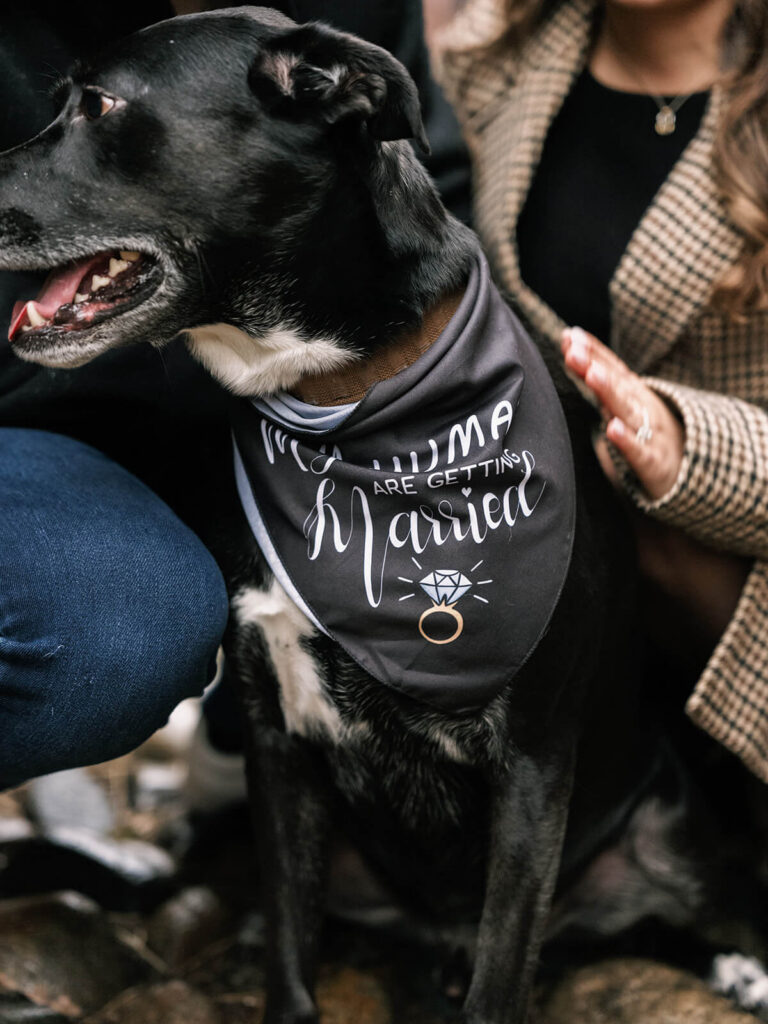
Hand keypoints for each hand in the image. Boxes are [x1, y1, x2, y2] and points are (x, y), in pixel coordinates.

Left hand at [561, 327, 684, 500]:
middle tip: (574, 350)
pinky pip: (639, 451)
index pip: (612, 368)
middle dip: (594, 364)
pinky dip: (626, 441)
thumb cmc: (649, 436)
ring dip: (609, 391)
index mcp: (634, 395)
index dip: (592, 351)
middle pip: (616, 383)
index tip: (569, 335)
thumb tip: (572, 353)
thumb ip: (602, 385)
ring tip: (592, 375)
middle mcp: (642, 408)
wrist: (692, 472)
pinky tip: (612, 429)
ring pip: (627, 410)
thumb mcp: (627, 407)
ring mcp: (650, 433)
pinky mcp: (653, 462)